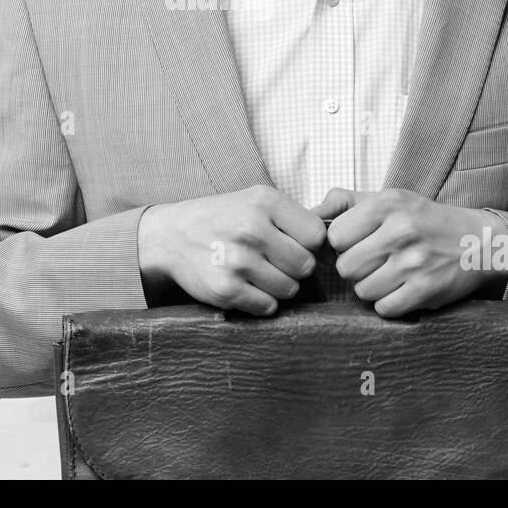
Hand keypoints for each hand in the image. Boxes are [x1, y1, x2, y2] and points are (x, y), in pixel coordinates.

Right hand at [139, 185, 325, 314]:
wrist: (171, 235)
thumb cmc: (222, 218)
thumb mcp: (256, 200)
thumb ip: (293, 218)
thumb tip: (336, 246)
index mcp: (265, 202)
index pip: (317, 235)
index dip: (309, 244)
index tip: (293, 244)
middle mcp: (252, 229)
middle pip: (305, 265)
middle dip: (294, 268)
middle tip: (274, 261)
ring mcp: (238, 261)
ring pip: (289, 289)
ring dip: (279, 286)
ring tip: (258, 272)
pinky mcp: (226, 289)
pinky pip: (268, 307)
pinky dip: (261, 301)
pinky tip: (246, 285)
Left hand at [313, 187, 507, 316]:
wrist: (478, 242)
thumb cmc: (424, 220)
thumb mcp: (388, 198)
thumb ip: (345, 202)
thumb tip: (309, 213)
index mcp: (387, 204)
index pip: (335, 236)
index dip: (343, 244)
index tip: (359, 243)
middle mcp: (401, 230)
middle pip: (345, 267)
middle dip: (356, 269)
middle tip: (375, 262)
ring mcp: (414, 262)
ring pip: (363, 291)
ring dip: (372, 288)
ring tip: (390, 274)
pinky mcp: (426, 289)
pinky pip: (385, 308)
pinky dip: (389, 304)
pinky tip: (402, 289)